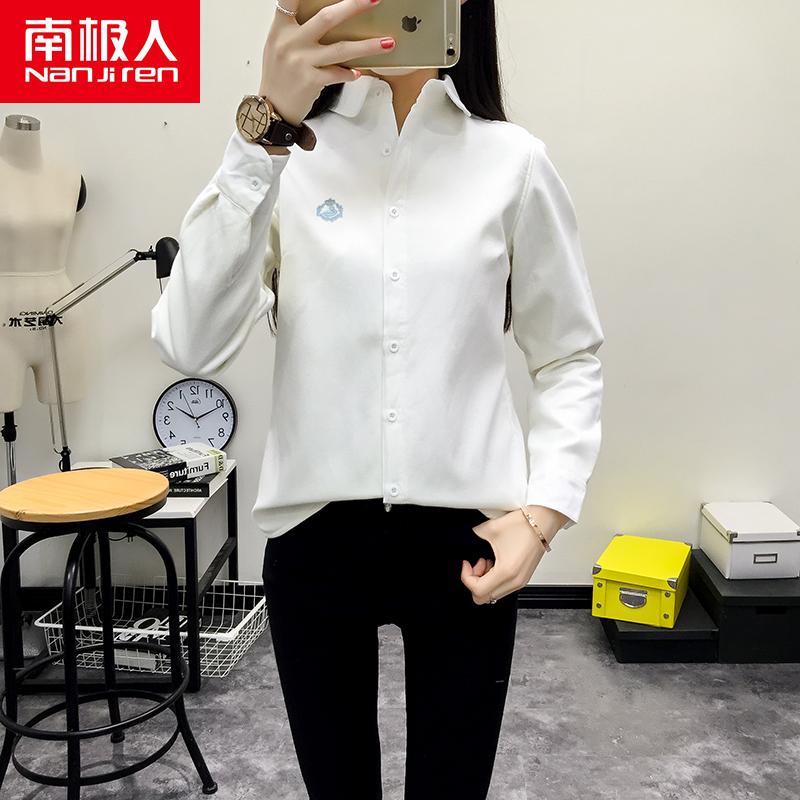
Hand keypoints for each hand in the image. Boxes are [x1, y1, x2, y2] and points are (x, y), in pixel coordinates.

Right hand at [258, 0, 396, 126]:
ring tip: (388, 42)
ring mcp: (301, 62)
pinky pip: (338, 74)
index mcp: (281, 29)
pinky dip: (350, 73)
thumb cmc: (279, 77)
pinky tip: (359, 72)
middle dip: (353, 6)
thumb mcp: (278, 46)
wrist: (273, 110)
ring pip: (341, 49)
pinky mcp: (311, 81)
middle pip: (326, 17)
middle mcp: (290, 42)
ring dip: (368, 46)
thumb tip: (326, 17)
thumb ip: (295, 30)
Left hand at [460, 505, 566, 604]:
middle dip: (475, 582)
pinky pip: (503, 587)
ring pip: (494, 594)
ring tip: (487, 562)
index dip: (466, 577)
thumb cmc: (523, 524)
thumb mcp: (490, 529)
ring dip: (485, 581)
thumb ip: (473, 537)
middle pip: (484, 598)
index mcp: (506, 572)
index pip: (477, 590)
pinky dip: (495, 580)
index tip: (466, 564)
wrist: (542, 520)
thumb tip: (467, 541)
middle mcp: (515, 581)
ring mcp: (520, 581)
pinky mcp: (524, 578)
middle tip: (476, 565)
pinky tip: (495, 563)